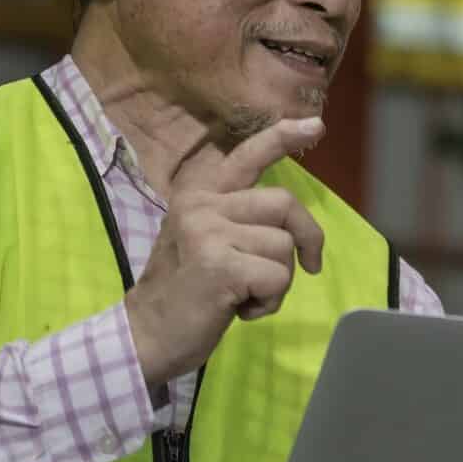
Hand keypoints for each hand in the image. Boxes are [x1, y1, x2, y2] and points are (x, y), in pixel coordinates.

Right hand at [125, 119, 326, 387]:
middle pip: (284, 204)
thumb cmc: (186, 294)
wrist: (147, 335)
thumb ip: (239, 221)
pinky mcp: (219, 265)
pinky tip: (240, 310)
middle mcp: (202, 205)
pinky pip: (278, 277)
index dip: (282, 139)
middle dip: (307, 238)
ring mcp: (208, 232)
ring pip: (284, 247)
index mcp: (200, 196)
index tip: (315, 126)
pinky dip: (270, 302)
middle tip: (309, 266)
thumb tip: (292, 223)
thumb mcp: (206, 243)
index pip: (246, 157)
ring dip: (279, 281)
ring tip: (245, 295)